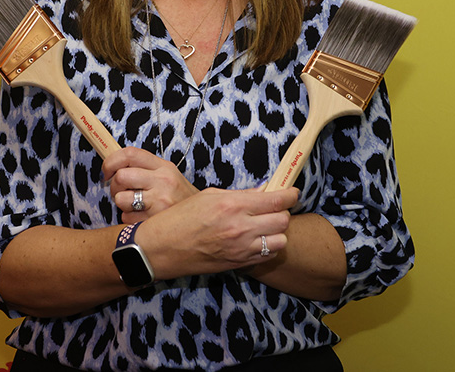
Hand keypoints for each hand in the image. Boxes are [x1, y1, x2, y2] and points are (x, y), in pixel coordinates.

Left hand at [103, 147, 198, 222]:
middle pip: (121, 177)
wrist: (202, 218)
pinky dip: (129, 219)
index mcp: (164, 167)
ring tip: (133, 206)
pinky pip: (127, 218)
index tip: (107, 172)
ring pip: (121, 199)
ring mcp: (159, 202)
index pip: (130, 154)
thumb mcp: (168, 175)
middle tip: (120, 192)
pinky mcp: (155, 221)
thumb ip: (145, 168)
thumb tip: (115, 166)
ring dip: (122, 204)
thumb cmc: (180, 197)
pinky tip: (142, 217)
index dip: (111, 162)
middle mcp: (162, 181)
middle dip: (114, 187)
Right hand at [138, 186, 299, 279]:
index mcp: (232, 205)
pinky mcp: (239, 263)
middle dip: (282, 212)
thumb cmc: (180, 218)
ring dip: (277, 232)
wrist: (162, 249)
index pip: (276, 200)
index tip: (292, 192)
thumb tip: (262, 192)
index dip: (290, 195)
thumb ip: (239, 195)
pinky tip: (257, 240)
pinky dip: (268, 247)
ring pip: (280, 240)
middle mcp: (241, 228)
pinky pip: (268, 255)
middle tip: (274, 208)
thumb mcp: (208, 197)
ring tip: (265, 226)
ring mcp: (241, 248)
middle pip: (283, 220)